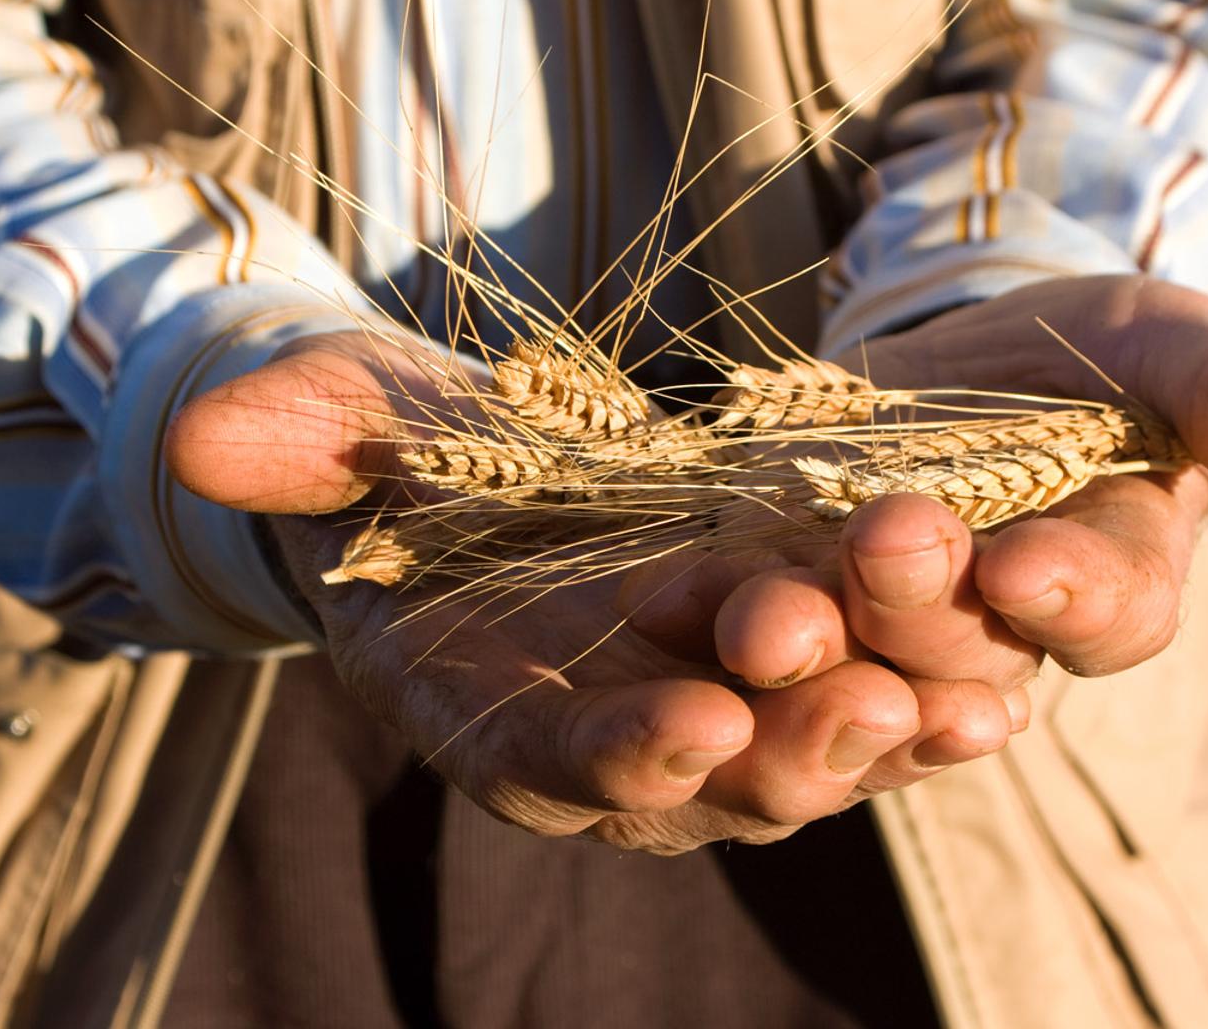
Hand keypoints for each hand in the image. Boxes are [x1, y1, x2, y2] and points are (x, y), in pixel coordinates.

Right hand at [163, 332, 989, 852]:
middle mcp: (613, 745)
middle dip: (780, 754)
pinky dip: (930, 693)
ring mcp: (712, 714)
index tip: (681, 729)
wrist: (488, 466)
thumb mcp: (354, 424)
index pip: (549, 764)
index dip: (611, 755)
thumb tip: (204, 432)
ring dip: (881, 734)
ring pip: (804, 757)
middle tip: (861, 708)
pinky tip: (1004, 667)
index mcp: (494, 715)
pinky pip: (867, 700)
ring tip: (956, 693)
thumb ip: (297, 435)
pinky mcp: (791, 674)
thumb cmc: (406, 457)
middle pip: (704, 784)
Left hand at [672, 276, 1207, 702]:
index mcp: (1106, 583)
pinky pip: (748, 641)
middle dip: (927, 604)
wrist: (936, 350)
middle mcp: (994, 637)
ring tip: (766, 609)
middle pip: (967, 651)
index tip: (1032, 567)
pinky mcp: (779, 608)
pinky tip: (666, 600)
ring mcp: (879, 634)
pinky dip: (709, 625)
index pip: (1110, 615)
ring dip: (812, 643)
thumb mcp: (1159, 339)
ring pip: (852, 665)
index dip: (1076, 598)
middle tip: (890, 542)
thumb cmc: (1075, 351)